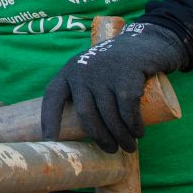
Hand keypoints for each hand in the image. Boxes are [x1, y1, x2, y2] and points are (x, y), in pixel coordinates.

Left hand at [40, 23, 184, 152]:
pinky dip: (133, 125)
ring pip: (109, 115)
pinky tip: (138, 133)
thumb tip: (76, 131)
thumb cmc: (113, 67)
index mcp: (69, 72)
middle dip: (99, 137)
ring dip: (121, 136)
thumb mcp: (90, 73)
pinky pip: (127, 108)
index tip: (50, 140)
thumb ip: (82, 92)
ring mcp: (104, 72)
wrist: (142, 43)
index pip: (52, 96)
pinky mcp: (127, 75)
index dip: (49, 119)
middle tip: (111, 150)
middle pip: (85, 114)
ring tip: (128, 146)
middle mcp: (82, 71)